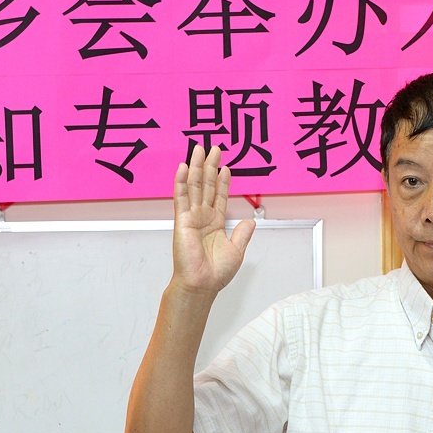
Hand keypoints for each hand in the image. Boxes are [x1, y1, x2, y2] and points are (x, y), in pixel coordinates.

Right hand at [171, 145, 254, 295]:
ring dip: (197, 167)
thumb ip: (242, 234)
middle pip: (206, 186)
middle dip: (210, 166)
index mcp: (215, 224)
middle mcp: (202, 217)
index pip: (219, 196)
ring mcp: (191, 217)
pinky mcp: (182, 221)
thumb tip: (251, 221)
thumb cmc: (215, 273)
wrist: (202, 284)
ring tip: (199, 149)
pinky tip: (184, 167)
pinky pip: (181, 197)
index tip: (226, 167)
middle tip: (213, 148)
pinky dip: (182, 182)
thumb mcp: (236, 250)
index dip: (222, 181)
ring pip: (194, 186)